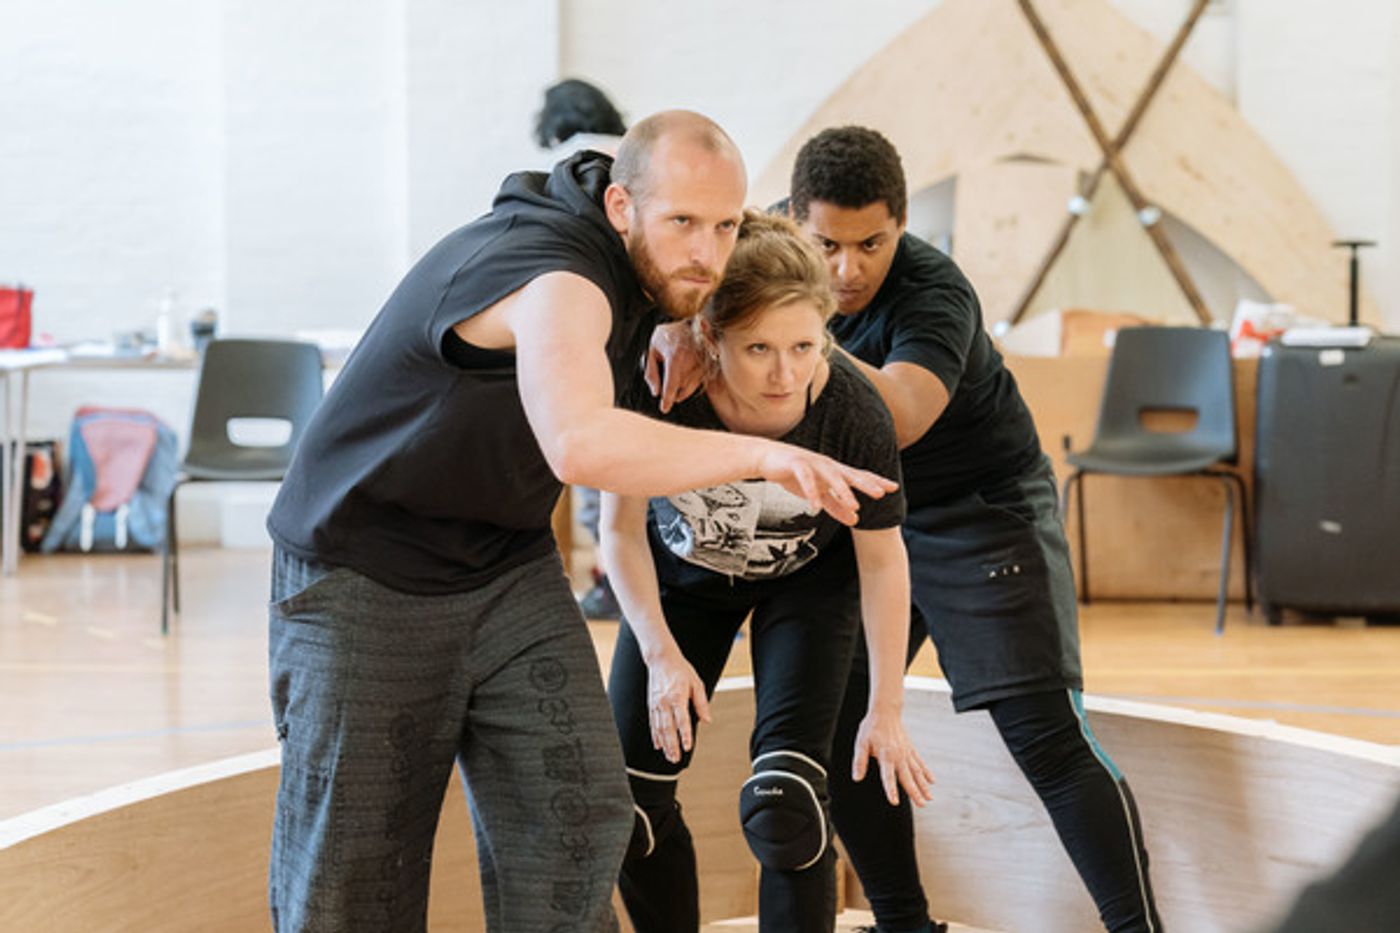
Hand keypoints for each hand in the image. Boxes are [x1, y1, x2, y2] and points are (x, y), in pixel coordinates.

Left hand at [645, 321, 704, 412]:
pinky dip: (690, 383)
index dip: (667, 399)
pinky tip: (685, 374)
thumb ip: (651, 372)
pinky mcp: (709, 364)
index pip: (671, 384)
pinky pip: (698, 381)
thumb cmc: (667, 335)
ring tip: (675, 376)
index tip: (664, 408)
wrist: (689, 320)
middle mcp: (691, 361)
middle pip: (681, 388)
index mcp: (675, 357)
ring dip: (681, 388)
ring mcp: (702, 362)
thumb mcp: (652, 350)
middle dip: (672, 389)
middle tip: (667, 380)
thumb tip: (655, 393)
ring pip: (690, 386)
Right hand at [646, 648, 711, 762]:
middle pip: (668, 728)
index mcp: (677, 697)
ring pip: (659, 729)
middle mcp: (664, 703)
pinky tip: (657, 745)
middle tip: (675, 759)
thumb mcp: (696, 683)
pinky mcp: (651, 704)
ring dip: (663, 744)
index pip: (681, 720)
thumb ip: (701, 703)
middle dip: (672, 745)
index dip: (684, 735)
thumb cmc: (680, 670)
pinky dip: (654, 735)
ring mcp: (656, 704)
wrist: (661, 659)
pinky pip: (652, 723)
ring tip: (668, 756)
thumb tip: (707, 720)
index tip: (687, 747)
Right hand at [757, 445, 899, 525]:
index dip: (875, 481)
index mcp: (834, 471)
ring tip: (854, 505)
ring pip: (831, 477)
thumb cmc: (793, 474)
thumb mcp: (818, 493)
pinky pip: (806, 480)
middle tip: (881, 493)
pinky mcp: (796, 465)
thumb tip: (856, 520)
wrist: (766, 458)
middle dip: (865, 484)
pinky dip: (812, 492)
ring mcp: (812, 463)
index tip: (893, 488)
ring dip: (843, 491)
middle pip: (850, 474)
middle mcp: (827, 466)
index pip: (859, 476)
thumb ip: (836, 506)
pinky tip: (815, 507)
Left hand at [851, 708, 934, 806]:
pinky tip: (932, 781)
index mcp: (886, 756)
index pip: (888, 776)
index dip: (891, 790)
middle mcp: (899, 756)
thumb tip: (857, 778)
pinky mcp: (910, 749)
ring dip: (923, 786)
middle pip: (907, 777)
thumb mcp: (861, 743)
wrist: (886, 712)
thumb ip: (860, 761)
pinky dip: (926, 772)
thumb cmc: (872, 727)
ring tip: (929, 798)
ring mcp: (906, 753)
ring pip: (917, 772)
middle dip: (915, 792)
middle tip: (922, 805)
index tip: (895, 801)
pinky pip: (920, 762)